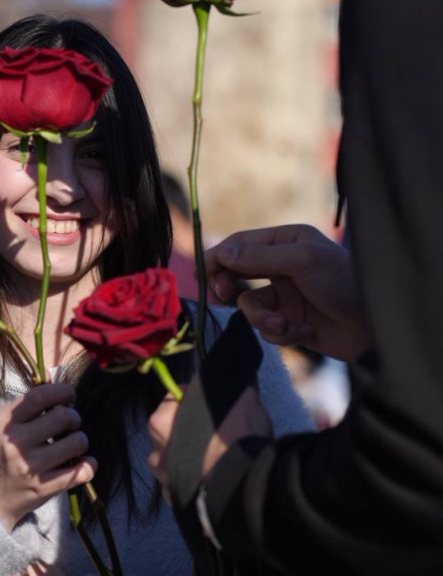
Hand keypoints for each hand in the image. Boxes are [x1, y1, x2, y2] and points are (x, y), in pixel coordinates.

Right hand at [0, 382, 96, 530]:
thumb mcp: (2, 425)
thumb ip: (27, 407)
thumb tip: (62, 390)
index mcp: (4, 422)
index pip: (40, 396)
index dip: (62, 391)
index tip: (69, 395)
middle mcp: (16, 443)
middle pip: (64, 417)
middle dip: (74, 417)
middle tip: (70, 423)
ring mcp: (30, 467)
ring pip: (77, 442)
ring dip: (80, 440)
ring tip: (72, 444)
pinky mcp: (44, 487)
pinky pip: (81, 471)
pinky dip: (88, 465)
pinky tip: (84, 463)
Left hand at [147, 386, 272, 499]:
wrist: (245, 484)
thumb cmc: (238, 437)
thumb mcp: (239, 399)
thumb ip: (224, 391)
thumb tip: (229, 383)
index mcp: (160, 422)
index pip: (172, 399)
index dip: (192, 399)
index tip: (210, 404)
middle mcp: (155, 450)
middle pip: (169, 431)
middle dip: (187, 430)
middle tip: (214, 433)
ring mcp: (163, 478)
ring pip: (172, 460)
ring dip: (187, 458)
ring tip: (213, 459)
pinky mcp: (176, 501)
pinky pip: (179, 486)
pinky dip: (190, 482)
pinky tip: (208, 479)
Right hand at [206, 224, 370, 361]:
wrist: (373, 327)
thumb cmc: (344, 284)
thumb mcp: (301, 262)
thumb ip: (259, 258)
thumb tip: (221, 254)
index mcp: (287, 241)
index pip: (240, 245)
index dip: (218, 258)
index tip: (203, 276)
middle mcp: (283, 266)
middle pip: (237, 274)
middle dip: (230, 289)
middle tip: (222, 299)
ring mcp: (285, 295)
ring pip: (250, 307)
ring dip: (264, 319)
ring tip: (285, 326)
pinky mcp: (289, 322)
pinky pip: (266, 329)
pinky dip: (281, 334)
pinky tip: (304, 333)